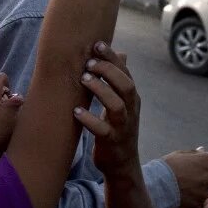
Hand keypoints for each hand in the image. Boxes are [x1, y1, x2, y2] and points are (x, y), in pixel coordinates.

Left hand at [74, 42, 140, 177]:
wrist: (122, 163)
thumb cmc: (117, 127)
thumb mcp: (121, 103)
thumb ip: (118, 80)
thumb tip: (121, 53)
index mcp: (132, 98)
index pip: (126, 73)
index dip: (113, 58)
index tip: (97, 43)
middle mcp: (131, 110)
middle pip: (126, 85)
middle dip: (108, 71)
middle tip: (88, 63)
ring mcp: (122, 127)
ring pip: (117, 106)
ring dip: (99, 90)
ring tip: (82, 80)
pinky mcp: (111, 142)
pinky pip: (102, 130)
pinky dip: (89, 119)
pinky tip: (75, 111)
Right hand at [163, 147, 207, 207]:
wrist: (154, 187)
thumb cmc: (165, 168)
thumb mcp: (179, 155)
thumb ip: (194, 154)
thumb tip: (202, 150)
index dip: (204, 163)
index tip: (194, 165)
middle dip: (202, 177)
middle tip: (185, 176)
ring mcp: (205, 194)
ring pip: (204, 192)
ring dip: (195, 190)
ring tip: (177, 188)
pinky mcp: (198, 207)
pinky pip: (196, 205)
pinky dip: (189, 203)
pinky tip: (177, 198)